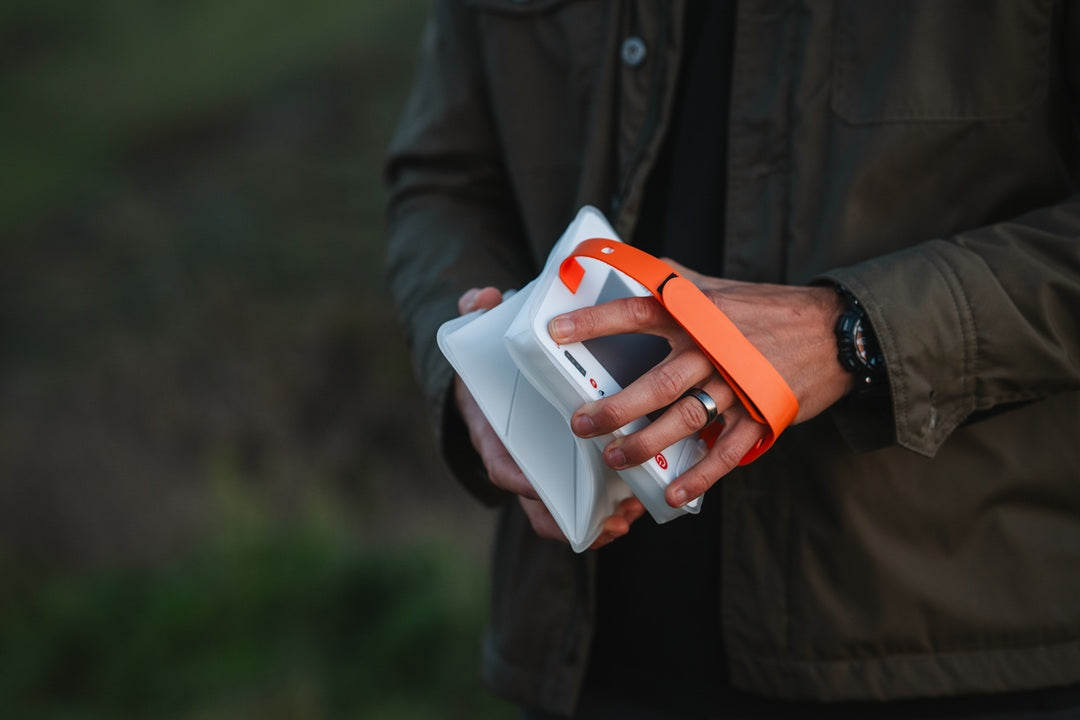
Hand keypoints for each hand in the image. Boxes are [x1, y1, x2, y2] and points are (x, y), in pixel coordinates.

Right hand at [454, 286, 645, 547]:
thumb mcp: (480, 331)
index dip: (521, 483)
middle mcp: (520, 459)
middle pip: (539, 504)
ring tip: (631, 514)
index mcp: (495, 433)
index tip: (540, 489)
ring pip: (565, 512)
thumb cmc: (494, 358)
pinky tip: (637, 506)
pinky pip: (585, 504)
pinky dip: (607, 513)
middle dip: (571, 517)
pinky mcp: (568, 470)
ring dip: (597, 521)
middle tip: (610, 517)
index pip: (503, 467)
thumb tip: (480, 298)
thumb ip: (476, 312)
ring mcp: (544, 469)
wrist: (495, 375)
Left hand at [548, 261, 852, 507]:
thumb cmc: (766, 309)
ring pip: (685, 419)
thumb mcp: (718, 287)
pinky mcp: (761, 414)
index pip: (637, 312)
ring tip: (614, 458)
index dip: (595, 321)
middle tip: (580, 422)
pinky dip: (700, 475)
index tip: (556, 332)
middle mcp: (713, 348)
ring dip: (647, 443)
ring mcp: (738, 384)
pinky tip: (673, 494)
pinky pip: (727, 451)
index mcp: (697, 313)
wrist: (834, 332)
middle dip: (614, 407)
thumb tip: (627, 265)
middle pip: (656, 380)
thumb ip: (674, 282)